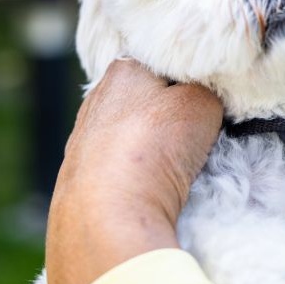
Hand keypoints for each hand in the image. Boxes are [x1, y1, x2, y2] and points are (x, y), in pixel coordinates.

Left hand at [44, 58, 222, 283]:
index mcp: (123, 69)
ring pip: (132, 135)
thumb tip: (202, 98)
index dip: (190, 80)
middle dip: (169, 114)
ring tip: (172, 167)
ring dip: (150, 147)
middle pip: (148, 100)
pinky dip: (133, 175)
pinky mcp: (77, 182)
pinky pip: (118, 168)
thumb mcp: (202, 102)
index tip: (207, 100)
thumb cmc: (153, 149)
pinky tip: (146, 188)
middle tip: (194, 134)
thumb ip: (206, 90)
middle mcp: (96, 99)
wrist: (105, 220)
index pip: (166, 63)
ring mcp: (82, 142)